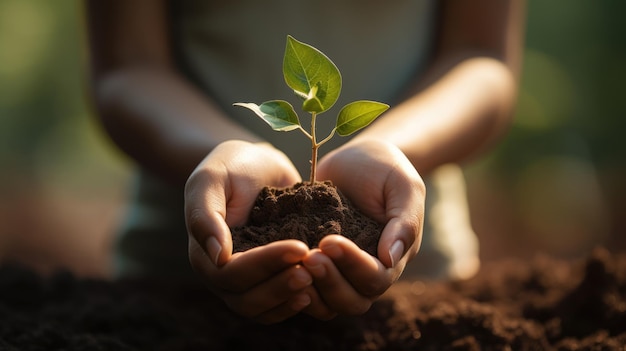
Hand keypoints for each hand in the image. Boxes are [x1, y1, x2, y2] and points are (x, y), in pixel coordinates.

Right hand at [184, 140, 312, 322]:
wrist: (256, 165)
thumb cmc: (231, 166)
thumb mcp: (211, 179)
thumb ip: (206, 215)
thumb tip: (219, 256)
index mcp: (204, 254)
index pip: (230, 273)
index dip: (264, 264)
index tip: (299, 247)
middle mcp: (222, 275)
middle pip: (246, 300)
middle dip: (280, 287)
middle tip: (313, 269)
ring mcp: (246, 281)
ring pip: (262, 310)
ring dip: (289, 298)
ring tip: (318, 280)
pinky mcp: (268, 280)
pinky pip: (278, 306)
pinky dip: (295, 303)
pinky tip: (319, 289)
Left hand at [302, 139, 424, 315]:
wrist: (358, 158)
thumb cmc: (386, 170)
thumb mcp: (404, 187)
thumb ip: (404, 221)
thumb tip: (390, 258)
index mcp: (391, 258)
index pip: (376, 279)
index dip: (353, 266)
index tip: (329, 241)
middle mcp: (365, 272)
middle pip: (352, 301)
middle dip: (330, 283)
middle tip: (309, 257)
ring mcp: (339, 271)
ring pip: (328, 303)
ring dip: (311, 289)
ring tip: (292, 264)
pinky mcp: (315, 262)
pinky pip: (304, 289)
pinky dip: (292, 283)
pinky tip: (277, 265)